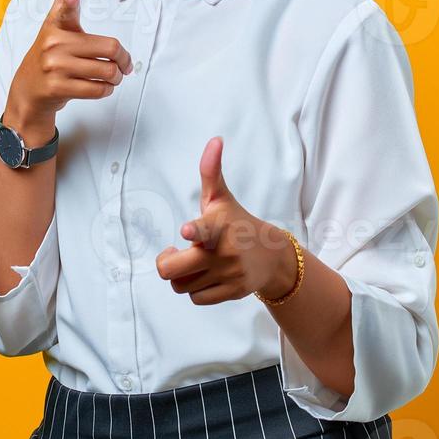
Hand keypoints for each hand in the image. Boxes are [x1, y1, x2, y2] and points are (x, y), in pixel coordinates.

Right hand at [6, 0, 132, 138]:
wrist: (29, 90)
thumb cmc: (51, 51)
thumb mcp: (57, 20)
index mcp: (56, 23)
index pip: (64, 7)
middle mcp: (53, 43)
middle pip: (111, 49)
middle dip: (123, 61)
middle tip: (121, 64)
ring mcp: (54, 67)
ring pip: (108, 71)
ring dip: (115, 77)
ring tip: (107, 75)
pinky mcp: (58, 88)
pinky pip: (99, 90)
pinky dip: (105, 90)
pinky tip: (97, 86)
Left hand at [155, 136, 298, 305]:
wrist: (271, 256)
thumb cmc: (236, 222)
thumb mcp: (222, 198)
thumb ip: (211, 171)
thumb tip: (215, 139)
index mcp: (218, 226)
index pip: (203, 229)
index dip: (194, 230)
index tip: (187, 231)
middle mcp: (223, 251)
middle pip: (172, 271)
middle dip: (166, 263)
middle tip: (172, 253)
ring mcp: (228, 274)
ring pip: (181, 286)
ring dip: (183, 277)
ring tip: (194, 264)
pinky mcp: (231, 292)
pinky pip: (196, 298)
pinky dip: (196, 290)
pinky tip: (206, 276)